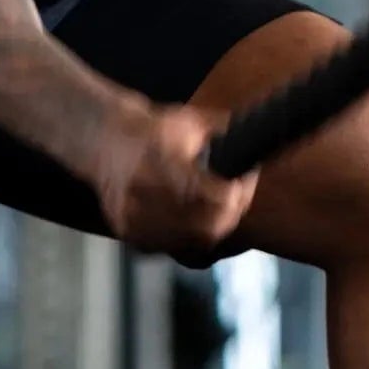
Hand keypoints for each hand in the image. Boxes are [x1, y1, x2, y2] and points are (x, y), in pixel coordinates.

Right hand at [90, 98, 258, 254]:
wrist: (105, 139)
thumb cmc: (156, 129)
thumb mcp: (193, 120)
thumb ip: (228, 134)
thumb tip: (264, 148)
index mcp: (162, 158)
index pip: (216, 196)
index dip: (239, 193)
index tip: (244, 182)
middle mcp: (143, 190)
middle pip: (207, 227)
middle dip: (229, 215)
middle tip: (236, 199)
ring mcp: (132, 216)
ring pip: (191, 243)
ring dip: (211, 229)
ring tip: (215, 208)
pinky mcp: (126, 231)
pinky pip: (169, 248)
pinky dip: (186, 239)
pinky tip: (189, 218)